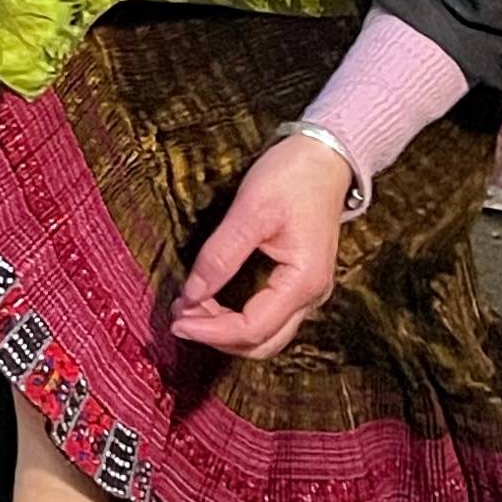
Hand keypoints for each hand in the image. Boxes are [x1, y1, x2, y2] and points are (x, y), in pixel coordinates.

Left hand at [169, 131, 354, 359]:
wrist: (324, 158)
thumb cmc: (293, 177)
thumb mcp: (251, 210)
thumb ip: (221, 255)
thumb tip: (191, 294)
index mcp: (304, 281)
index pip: (253, 328)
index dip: (211, 330)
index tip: (177, 321)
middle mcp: (312, 295)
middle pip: (262, 343)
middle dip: (217, 337)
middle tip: (179, 318)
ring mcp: (308, 291)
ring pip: (266, 335)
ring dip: (226, 330)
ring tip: (189, 310)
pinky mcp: (298, 283)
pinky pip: (268, 317)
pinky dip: (237, 318)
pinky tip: (211, 301)